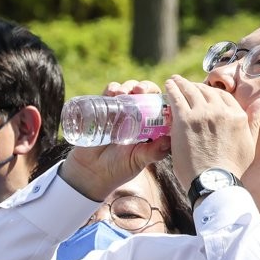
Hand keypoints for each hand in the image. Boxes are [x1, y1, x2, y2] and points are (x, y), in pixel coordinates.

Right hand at [60, 80, 170, 201]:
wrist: (91, 173)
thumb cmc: (118, 169)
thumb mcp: (138, 161)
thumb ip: (153, 153)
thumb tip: (168, 140)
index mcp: (148, 126)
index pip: (159, 106)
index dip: (161, 98)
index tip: (159, 98)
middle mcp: (135, 116)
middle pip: (144, 94)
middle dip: (144, 87)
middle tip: (140, 91)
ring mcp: (118, 111)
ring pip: (127, 90)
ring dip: (128, 86)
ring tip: (123, 93)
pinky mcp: (101, 109)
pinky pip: (108, 93)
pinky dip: (111, 88)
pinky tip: (112, 91)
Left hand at [163, 74, 259, 187]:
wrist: (214, 181)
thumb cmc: (232, 167)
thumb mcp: (250, 143)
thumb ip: (254, 120)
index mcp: (237, 115)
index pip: (223, 96)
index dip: (211, 92)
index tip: (203, 92)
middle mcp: (220, 110)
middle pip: (206, 91)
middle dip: (195, 86)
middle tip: (186, 86)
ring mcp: (202, 114)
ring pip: (190, 91)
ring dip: (181, 83)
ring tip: (174, 81)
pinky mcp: (185, 120)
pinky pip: (177, 98)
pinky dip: (172, 89)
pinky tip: (168, 85)